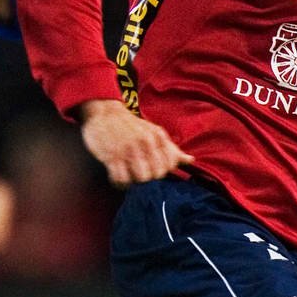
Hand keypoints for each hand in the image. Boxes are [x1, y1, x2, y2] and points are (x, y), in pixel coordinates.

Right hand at [77, 100, 192, 186]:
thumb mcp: (153, 132)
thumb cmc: (132, 126)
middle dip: (148, 177)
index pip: (170, 165)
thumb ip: (171, 148)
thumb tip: (190, 160)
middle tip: (138, 172)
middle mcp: (145, 142)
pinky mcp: (112, 156)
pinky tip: (117, 175)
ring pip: (141, 179)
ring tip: (128, 174)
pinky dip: (119, 182)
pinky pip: (121, 179)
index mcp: (157, 137)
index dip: (162, 171)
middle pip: (156, 175)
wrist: (105, 113)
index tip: (152, 167)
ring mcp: (128, 149)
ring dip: (134, 181)